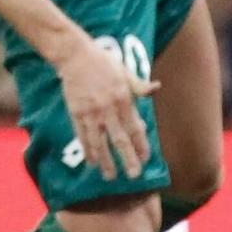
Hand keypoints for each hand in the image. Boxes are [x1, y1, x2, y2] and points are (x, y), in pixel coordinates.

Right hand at [52, 34, 156, 182]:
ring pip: (99, 142)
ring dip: (105, 161)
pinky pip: (82, 135)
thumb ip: (139, 85)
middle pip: (119, 139)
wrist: (75, 55)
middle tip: (133, 175)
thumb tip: (156, 88)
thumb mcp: (125, 71)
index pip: (135, 127)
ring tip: (109, 176)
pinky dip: (87, 150)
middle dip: (127, 159)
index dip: (141, 145)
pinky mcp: (76, 112)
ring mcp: (90, 112)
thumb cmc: (102, 62)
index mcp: (123, 98)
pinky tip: (91, 162)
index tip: (145, 159)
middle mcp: (108, 108)